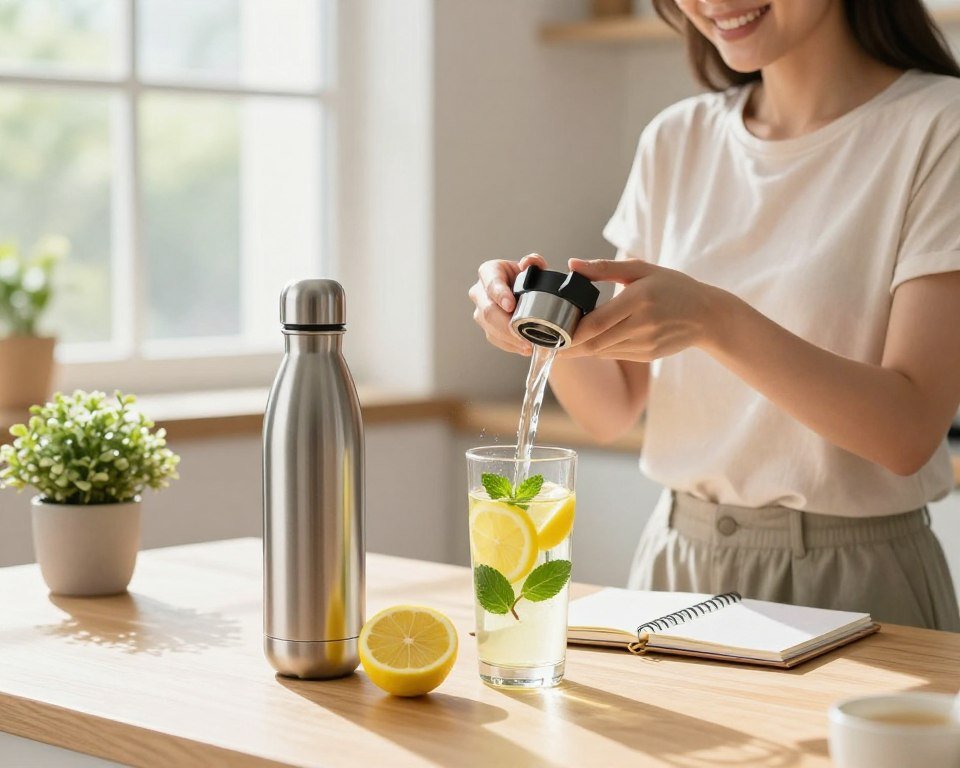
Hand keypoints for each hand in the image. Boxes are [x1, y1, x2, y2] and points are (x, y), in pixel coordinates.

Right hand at [468, 253, 546, 355]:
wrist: (527, 294)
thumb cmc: (528, 278)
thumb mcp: (533, 267)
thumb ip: (534, 262)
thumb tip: (529, 263)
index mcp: (489, 272)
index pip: (490, 283)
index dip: (500, 294)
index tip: (511, 306)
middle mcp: (479, 292)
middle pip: (488, 311)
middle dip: (505, 324)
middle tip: (523, 332)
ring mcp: (480, 311)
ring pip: (489, 328)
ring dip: (509, 338)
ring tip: (527, 344)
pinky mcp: (486, 327)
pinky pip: (494, 339)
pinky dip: (510, 345)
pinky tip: (523, 348)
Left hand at [563, 258, 724, 360]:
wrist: (707, 315)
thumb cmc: (672, 286)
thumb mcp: (641, 269)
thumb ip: (603, 267)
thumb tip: (571, 264)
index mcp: (639, 299)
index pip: (596, 322)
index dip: (571, 330)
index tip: (551, 327)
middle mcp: (643, 324)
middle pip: (595, 342)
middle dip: (569, 345)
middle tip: (548, 340)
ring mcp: (646, 343)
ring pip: (603, 351)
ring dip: (581, 349)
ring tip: (562, 342)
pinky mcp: (648, 355)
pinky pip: (615, 354)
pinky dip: (599, 350)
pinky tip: (588, 343)